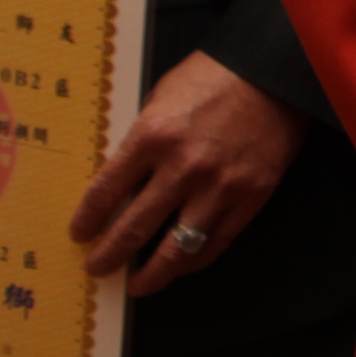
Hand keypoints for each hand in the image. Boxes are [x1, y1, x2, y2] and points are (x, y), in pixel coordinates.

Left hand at [68, 52, 305, 297]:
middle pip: (133, 228)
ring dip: (151, 274)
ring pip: (176, 249)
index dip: (88, 219)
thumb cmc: (214, 75)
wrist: (274, 71)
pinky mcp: (250, 196)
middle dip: (109, 255)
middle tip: (98, 267)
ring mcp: (219, 187)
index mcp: (152, 136)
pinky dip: (194, 260)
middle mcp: (182, 168)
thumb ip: (142, 138)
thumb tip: (122, 178)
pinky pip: (216, 242)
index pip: (105, 193)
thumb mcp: (162, 96)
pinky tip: (180, 265)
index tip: (81, 233)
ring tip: (138, 285)